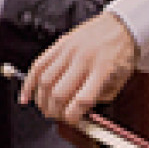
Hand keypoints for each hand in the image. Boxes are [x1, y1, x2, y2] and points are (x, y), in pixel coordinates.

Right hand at [22, 11, 138, 123]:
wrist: (121, 26)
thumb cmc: (122, 54)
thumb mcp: (120, 79)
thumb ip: (101, 97)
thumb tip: (81, 113)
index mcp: (103, 70)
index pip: (82, 100)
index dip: (73, 117)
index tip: (72, 122)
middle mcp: (83, 60)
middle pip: (59, 93)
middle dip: (55, 111)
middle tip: (57, 117)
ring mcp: (68, 51)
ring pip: (45, 81)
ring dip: (41, 100)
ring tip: (45, 109)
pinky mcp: (58, 45)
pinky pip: (37, 66)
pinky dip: (28, 83)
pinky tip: (26, 96)